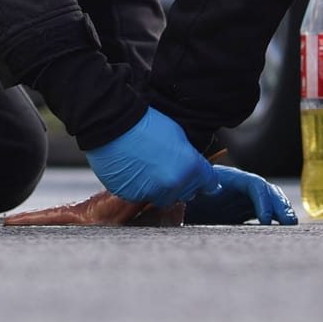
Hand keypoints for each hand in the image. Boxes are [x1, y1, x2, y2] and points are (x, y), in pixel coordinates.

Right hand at [84, 108, 216, 205]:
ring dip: (160, 188)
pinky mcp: (132, 196)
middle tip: (170, 168)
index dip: (206, 180)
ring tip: (149, 167)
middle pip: (186, 193)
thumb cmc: (145, 124)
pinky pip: (141, 196)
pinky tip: (135, 170)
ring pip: (163, 197)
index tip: (204, 181)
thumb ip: (189, 158)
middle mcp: (173, 184)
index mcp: (190, 168)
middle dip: (182, 184)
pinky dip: (141, 187)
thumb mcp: (178, 136)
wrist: (114, 124)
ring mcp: (152, 193)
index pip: (209, 183)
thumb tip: (193, 169)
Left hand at [185, 165, 297, 225]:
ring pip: (267, 200)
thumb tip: (202, 203)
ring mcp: (239, 197)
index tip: (266, 219)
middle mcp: (235, 186)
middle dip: (279, 204)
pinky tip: (279, 231)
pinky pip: (261, 212)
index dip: (262, 199)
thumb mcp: (182, 202)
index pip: (253, 183)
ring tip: (290, 225)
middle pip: (265, 190)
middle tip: (289, 222)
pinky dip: (272, 219)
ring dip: (280, 210)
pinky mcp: (240, 210)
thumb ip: (192, 202)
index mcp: (224, 179)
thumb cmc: (176, 204)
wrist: (171, 210)